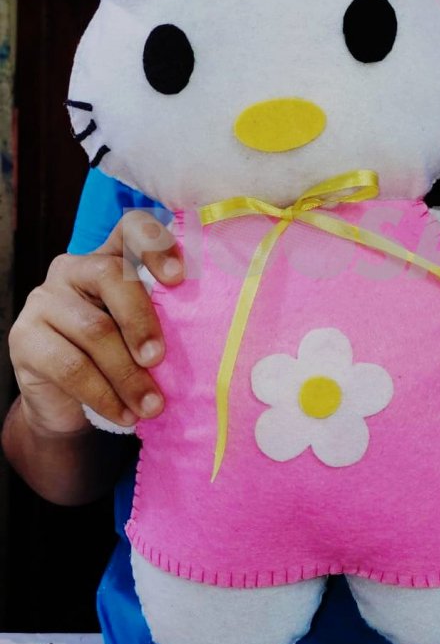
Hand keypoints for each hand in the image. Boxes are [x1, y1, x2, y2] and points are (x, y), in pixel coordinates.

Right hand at [9, 211, 183, 436]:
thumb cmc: (122, 359)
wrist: (71, 405)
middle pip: (112, 277)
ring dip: (129, 375)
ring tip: (153, 405)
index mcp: (111, 257)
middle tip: (159, 359)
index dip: (156, 244)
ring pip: (94, 330)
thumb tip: (211, 335)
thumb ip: (166, 320)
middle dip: (142, 321)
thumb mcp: (145, 334)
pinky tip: (125, 415)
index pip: (131, 229)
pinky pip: (71, 366)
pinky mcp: (24, 338)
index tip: (179, 278)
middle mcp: (73, 269)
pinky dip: (105, 395)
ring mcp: (44, 300)